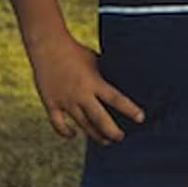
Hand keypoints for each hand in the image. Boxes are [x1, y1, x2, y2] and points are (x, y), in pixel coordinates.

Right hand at [28, 33, 143, 144]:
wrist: (46, 45)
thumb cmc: (75, 51)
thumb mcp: (96, 60)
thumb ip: (106, 73)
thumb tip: (123, 80)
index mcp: (94, 82)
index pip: (116, 99)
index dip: (130, 110)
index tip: (141, 118)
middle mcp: (80, 94)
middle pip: (100, 119)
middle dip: (112, 131)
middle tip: (121, 137)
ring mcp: (65, 100)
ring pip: (82, 124)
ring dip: (94, 134)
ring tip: (105, 141)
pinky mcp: (50, 103)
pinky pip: (58, 123)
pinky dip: (65, 132)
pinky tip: (73, 135)